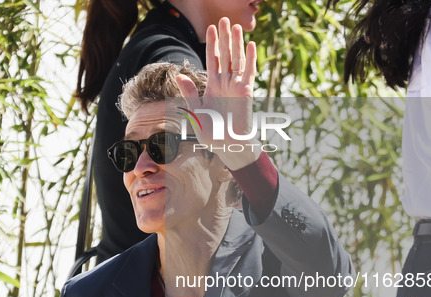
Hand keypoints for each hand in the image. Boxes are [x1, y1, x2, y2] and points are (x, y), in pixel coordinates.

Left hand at [176, 17, 258, 169]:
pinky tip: (251, 45)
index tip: (211, 27)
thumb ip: (189, 92)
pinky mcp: (246, 92)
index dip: (212, 43)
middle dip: (224, 38)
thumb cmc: (210, 131)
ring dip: (237, 43)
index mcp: (213, 85)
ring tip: (236, 27)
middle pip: (225, 55)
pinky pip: (249, 72)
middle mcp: (226, 83)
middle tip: (224, 19)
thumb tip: (179, 74)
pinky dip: (251, 59)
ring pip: (237, 60)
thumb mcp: (195, 110)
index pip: (213, 59)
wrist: (224, 145)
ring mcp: (237, 86)